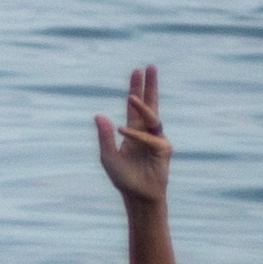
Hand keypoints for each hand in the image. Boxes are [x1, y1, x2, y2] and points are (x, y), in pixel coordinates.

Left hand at [95, 63, 170, 210]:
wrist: (137, 196)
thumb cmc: (123, 178)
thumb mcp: (108, 156)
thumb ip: (104, 136)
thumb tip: (99, 115)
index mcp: (133, 131)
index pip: (135, 106)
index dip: (136, 89)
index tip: (137, 71)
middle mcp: (147, 132)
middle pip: (150, 104)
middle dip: (149, 86)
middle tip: (149, 67)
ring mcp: (157, 139)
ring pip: (152, 117)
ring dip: (141, 106)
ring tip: (129, 95)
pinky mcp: (163, 149)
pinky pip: (148, 138)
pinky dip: (135, 135)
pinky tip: (122, 130)